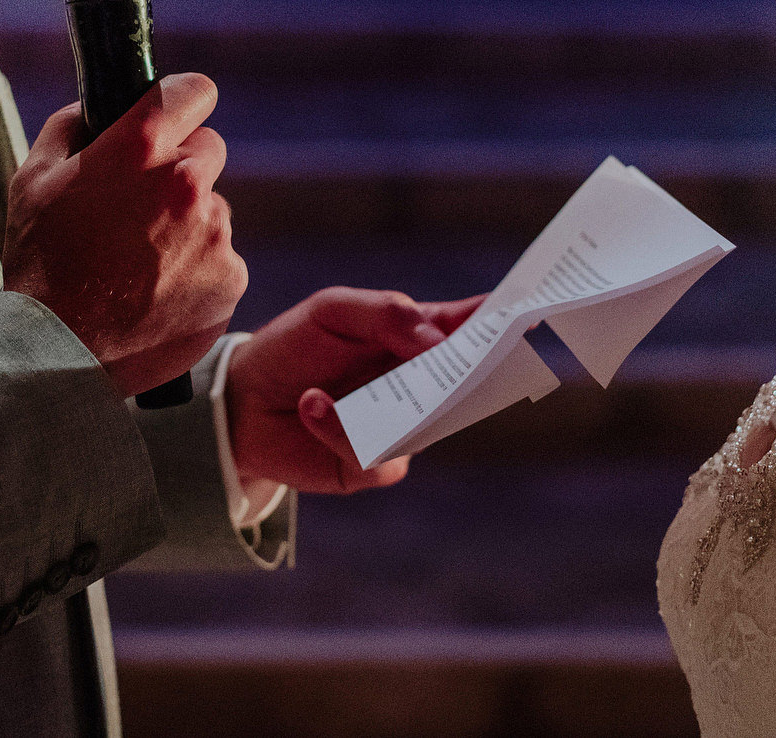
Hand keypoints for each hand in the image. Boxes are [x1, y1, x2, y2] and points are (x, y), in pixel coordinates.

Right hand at [2, 73, 247, 397]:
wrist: (60, 351)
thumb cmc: (41, 262)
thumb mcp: (33, 178)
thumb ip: (70, 126)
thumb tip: (96, 106)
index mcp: (142, 146)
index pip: (195, 90)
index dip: (182, 101)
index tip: (173, 117)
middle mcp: (187, 182)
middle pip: (208, 149)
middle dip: (180, 167)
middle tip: (140, 205)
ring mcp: (215, 232)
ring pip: (212, 208)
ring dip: (188, 223)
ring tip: (140, 261)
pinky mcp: (231, 277)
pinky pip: (221, 257)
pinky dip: (198, 269)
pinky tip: (158, 290)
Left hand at [225, 288, 485, 492]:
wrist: (241, 401)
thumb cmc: (293, 346)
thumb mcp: (334, 310)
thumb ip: (387, 313)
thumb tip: (436, 340)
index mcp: (416, 337)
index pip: (471, 326)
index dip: (504, 321)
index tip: (533, 313)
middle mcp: (419, 384)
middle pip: (468, 381)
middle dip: (477, 371)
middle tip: (476, 359)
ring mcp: (402, 427)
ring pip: (432, 423)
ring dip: (400, 402)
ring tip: (354, 380)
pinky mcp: (373, 464)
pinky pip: (380, 455)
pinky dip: (339, 427)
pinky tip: (311, 405)